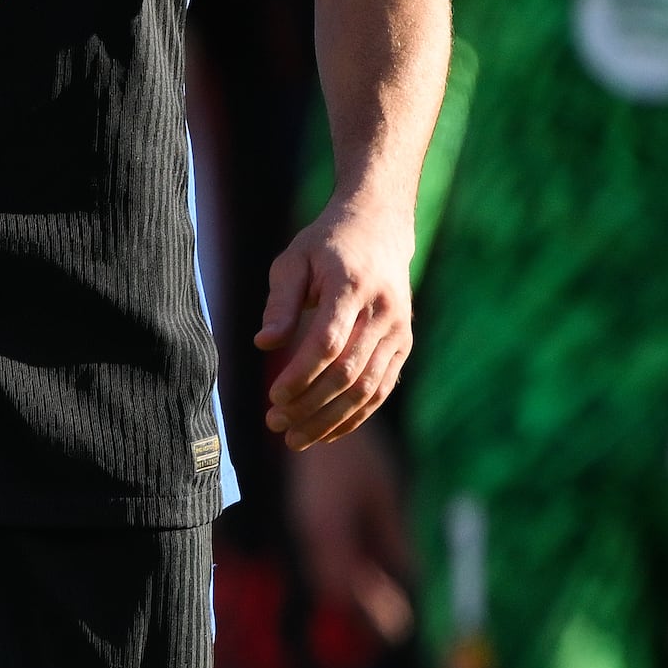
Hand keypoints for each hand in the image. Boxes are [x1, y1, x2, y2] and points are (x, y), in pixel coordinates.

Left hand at [256, 193, 411, 445]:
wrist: (379, 228)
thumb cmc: (325, 246)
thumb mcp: (293, 261)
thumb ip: (279, 303)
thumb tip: (263, 344)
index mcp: (352, 286)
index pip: (329, 342)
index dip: (301, 374)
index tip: (272, 395)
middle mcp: (383, 312)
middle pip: (349, 372)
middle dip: (311, 405)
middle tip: (274, 423)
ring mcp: (398, 331)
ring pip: (368, 387)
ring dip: (330, 418)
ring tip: (294, 438)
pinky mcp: (403, 345)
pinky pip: (382, 388)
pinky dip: (356, 415)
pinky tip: (327, 433)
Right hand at [284, 429, 415, 643]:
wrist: (316, 415)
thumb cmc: (357, 453)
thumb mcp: (384, 493)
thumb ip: (391, 535)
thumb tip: (407, 573)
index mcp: (329, 530)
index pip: (349, 588)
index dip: (373, 611)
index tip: (399, 629)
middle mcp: (313, 535)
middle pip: (336, 588)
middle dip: (365, 608)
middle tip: (396, 626)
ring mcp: (308, 528)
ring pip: (330, 575)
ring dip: (357, 591)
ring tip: (385, 605)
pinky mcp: (310, 520)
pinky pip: (329, 558)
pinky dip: (350, 572)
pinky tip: (370, 574)